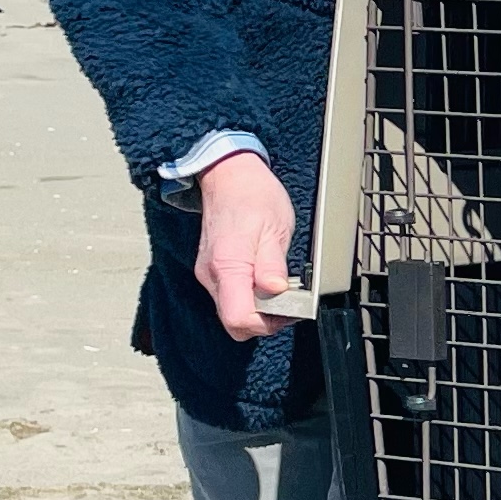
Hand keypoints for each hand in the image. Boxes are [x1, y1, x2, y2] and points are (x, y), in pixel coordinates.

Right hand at [193, 151, 295, 341]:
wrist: (228, 176)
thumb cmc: (253, 195)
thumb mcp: (274, 227)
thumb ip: (273, 265)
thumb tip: (275, 293)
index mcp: (227, 265)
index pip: (239, 318)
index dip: (266, 323)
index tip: (289, 310)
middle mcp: (212, 275)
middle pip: (235, 320)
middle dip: (265, 319)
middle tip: (291, 301)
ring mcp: (209, 274)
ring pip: (232, 310)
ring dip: (258, 307)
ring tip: (281, 286)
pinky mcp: (212, 271)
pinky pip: (231, 296)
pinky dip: (250, 296)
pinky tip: (266, 279)